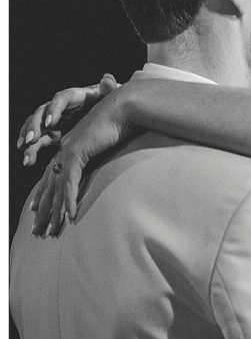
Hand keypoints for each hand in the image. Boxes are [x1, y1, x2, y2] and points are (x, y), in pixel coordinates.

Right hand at [18, 74, 120, 166]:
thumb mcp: (110, 97)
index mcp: (74, 97)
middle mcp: (60, 107)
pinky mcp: (53, 133)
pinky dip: (31, 147)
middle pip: (42, 113)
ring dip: (28, 137)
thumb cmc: (109, 103)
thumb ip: (109, 89)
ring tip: (24, 148)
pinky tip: (27, 158)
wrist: (110, 113)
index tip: (51, 123)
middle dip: (35, 126)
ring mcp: (54, 120)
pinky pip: (38, 139)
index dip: (54, 110)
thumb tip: (107, 78)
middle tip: (31, 140)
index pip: (61, 99)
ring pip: (36, 126)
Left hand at [31, 84, 134, 235]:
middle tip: (38, 232)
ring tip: (50, 231)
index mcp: (71, 148)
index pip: (52, 176)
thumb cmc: (122, 121)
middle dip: (44, 211)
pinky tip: (70, 216)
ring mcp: (68, 151)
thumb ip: (104, 151)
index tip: (37, 212)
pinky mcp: (76, 153)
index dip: (44, 195)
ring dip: (53, 212)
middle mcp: (65, 151)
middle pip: (49, 187)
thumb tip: (107, 156)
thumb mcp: (111, 140)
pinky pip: (70, 183)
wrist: (124, 106)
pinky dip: (70, 200)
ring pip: (56, 189)